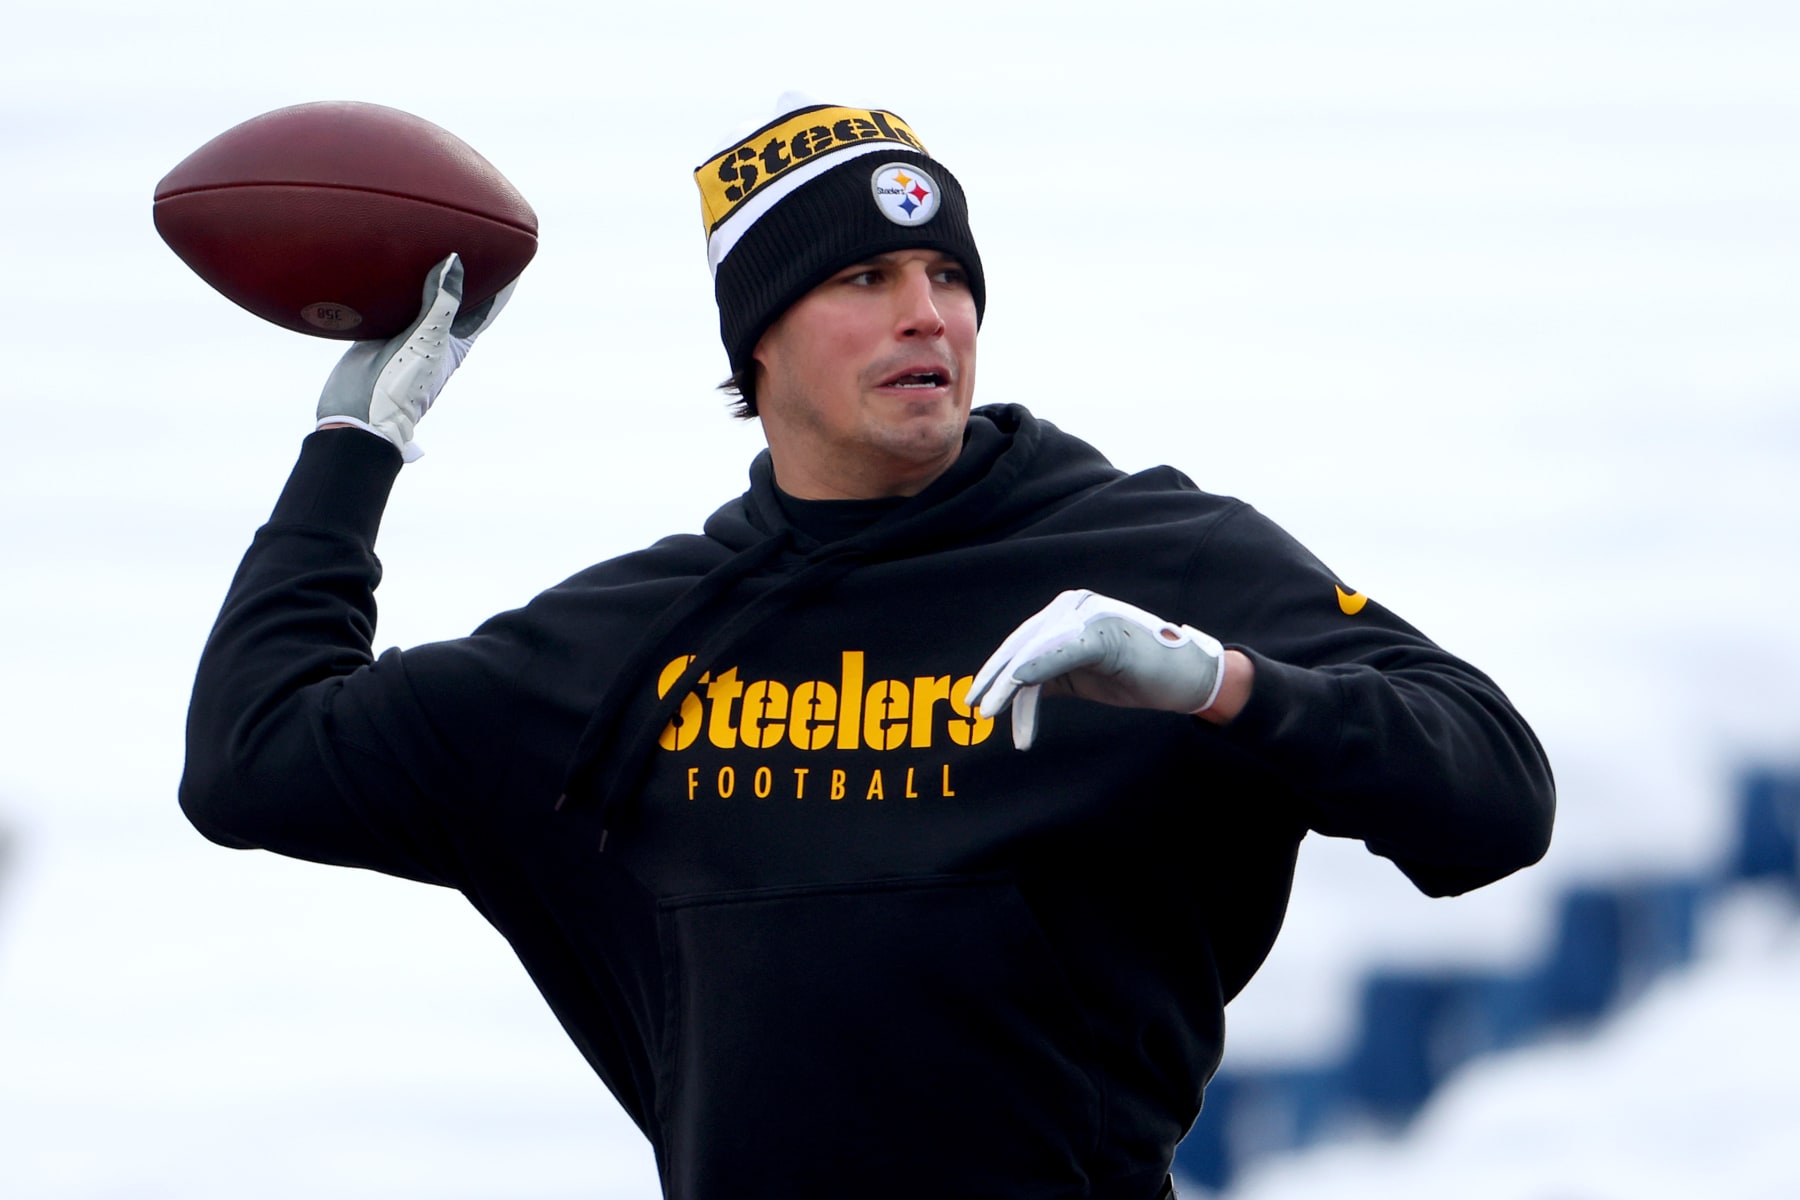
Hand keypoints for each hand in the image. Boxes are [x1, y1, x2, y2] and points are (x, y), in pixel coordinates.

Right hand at [316, 253, 514, 460]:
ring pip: (425, 293)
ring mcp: (409, 331)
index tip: (517, 247)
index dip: (505, 277)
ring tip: (435, 234)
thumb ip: (441, 303)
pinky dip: (397, 279)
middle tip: (476, 229)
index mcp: (459, 339)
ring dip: (431, 269)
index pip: (489, 303)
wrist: (357, 414)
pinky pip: (394, 297)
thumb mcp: (428, 341)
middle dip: (468, 267)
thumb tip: (456, 261)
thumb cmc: (402, 385)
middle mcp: (438, 333)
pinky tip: (392, 257)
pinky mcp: (381, 329)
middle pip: (459, 293)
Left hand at [965, 589, 1227, 749]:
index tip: (976, 694)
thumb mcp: (1083, 674)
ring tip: (991, 712)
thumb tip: (1014, 689)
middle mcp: (1075, 606)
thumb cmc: (1137, 674)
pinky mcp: (1102, 634)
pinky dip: (1035, 670)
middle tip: (973, 704)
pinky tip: (1014, 686)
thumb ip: (1050, 673)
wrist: (1188, 677)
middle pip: (1023, 643)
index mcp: (1069, 611)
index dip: (996, 668)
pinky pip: (1061, 654)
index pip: (1023, 640)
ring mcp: (1089, 616)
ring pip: (1036, 652)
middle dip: (994, 677)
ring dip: (1009, 686)